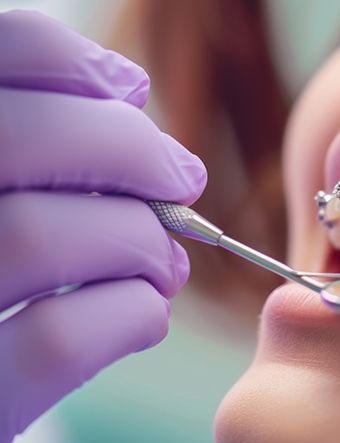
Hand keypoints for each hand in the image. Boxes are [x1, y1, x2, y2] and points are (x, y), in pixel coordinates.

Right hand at [0, 10, 206, 442]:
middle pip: (20, 140)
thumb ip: (46, 148)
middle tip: (182, 180)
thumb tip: (135, 114)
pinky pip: (55, 344)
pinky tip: (147, 316)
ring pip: (35, 236)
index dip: (69, 63)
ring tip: (168, 261)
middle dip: (130, 151)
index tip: (132, 90)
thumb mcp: (6, 190)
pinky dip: (128, 317)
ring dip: (137, 241)